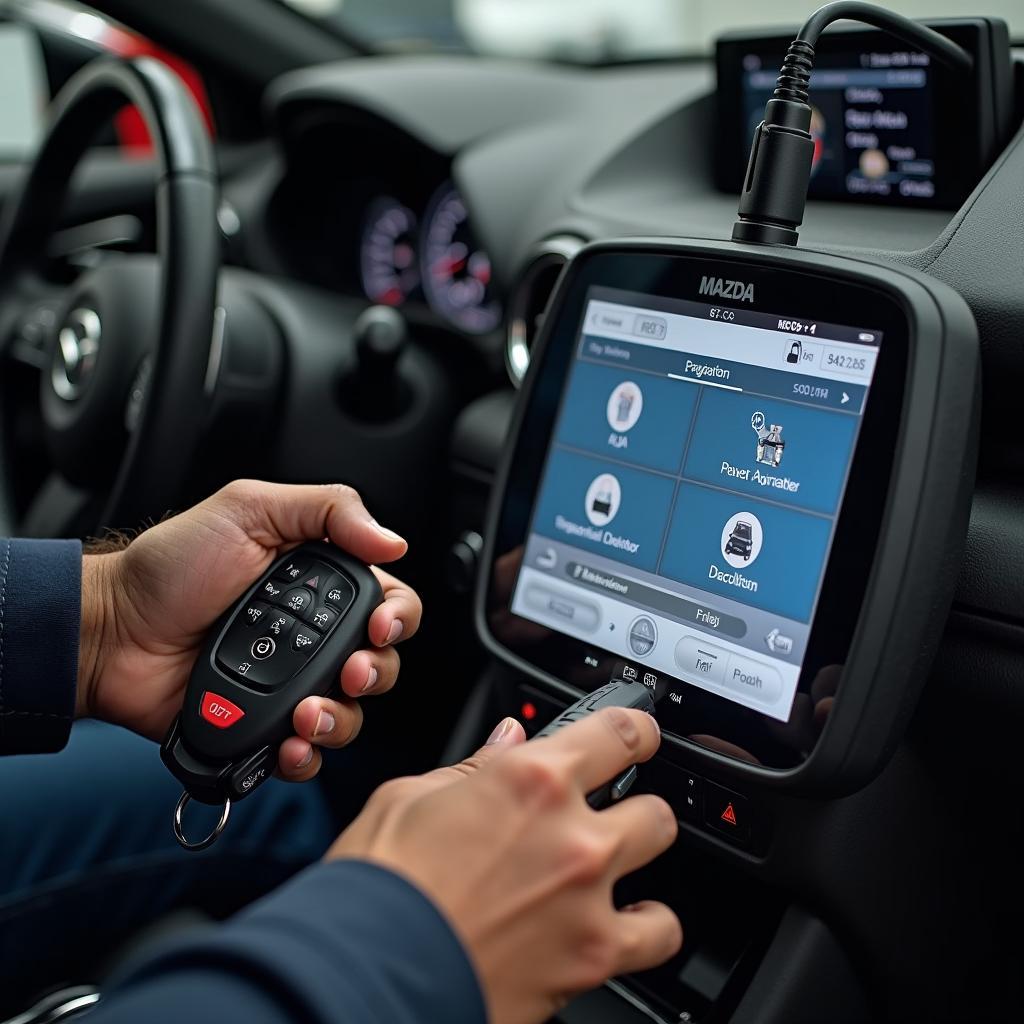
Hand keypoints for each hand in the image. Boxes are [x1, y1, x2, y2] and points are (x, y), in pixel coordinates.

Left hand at [77, 480, 421, 781]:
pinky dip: (307, 756)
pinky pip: (305, 753)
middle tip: (348, 672)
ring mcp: (290, 685)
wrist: (112, 629)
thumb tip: (393, 540)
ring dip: (341, 719)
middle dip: (375, 673)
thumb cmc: (171, 565)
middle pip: (379, 665)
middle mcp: (314, 637)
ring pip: (349, 714)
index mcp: (321, 586)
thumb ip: (327, 509)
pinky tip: (291, 744)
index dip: (398, 618)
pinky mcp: (263, 727)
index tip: (379, 627)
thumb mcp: (249, 509)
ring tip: (308, 714)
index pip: (389, 602)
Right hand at [329, 709, 681, 1023]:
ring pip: (660, 863)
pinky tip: (621, 924)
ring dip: (640, 860)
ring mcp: (588, 899)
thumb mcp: (410, 797)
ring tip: (612, 869)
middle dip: (633, 805)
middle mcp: (573, 834)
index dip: (637, 728)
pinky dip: (646, 929)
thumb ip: (474, 767)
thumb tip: (508, 739)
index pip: (621, 733)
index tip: (638, 734)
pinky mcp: (591, 960)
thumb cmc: (377, 886)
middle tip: (609, 814)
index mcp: (531, 779)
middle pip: (653, 805)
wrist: (363, 973)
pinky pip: (658, 935)